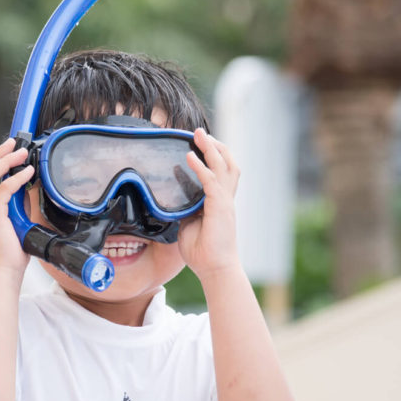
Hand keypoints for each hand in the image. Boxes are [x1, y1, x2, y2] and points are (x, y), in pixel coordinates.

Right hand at [0, 139, 34, 277]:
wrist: (3, 272)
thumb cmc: (10, 252)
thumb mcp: (17, 221)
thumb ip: (19, 203)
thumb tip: (30, 185)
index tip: (8, 151)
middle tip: (14, 142)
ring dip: (6, 160)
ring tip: (22, 152)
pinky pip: (3, 188)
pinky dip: (16, 177)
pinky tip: (28, 172)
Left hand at [178, 129, 240, 279]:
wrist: (214, 268)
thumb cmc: (203, 251)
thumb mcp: (189, 224)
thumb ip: (186, 210)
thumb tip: (173, 202)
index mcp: (220, 201)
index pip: (220, 171)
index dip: (213, 155)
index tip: (199, 143)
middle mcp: (226, 198)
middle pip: (227, 162)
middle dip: (215, 145)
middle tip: (199, 131)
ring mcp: (224, 201)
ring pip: (223, 166)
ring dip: (210, 148)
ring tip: (198, 134)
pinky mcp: (219, 207)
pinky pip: (210, 181)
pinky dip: (201, 167)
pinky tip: (190, 156)